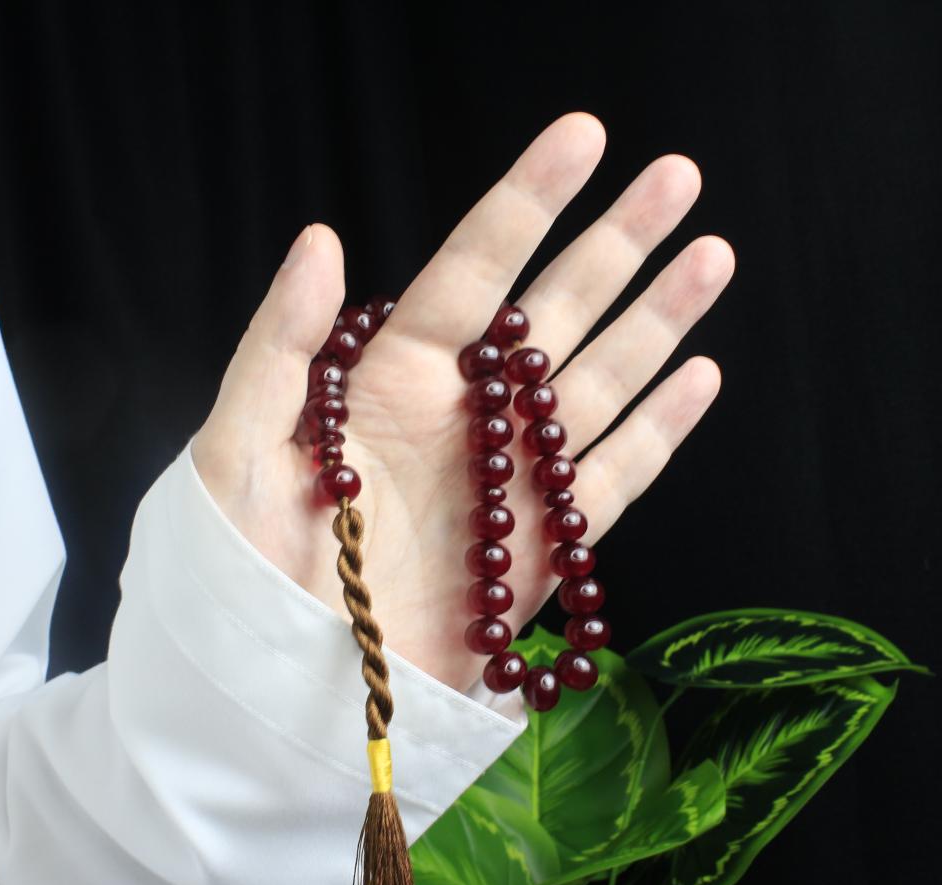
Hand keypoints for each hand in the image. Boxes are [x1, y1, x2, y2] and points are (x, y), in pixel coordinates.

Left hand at [191, 113, 733, 692]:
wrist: (287, 683)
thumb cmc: (244, 567)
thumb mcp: (237, 449)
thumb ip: (278, 345)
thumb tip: (323, 240)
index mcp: (392, 381)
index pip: (472, 271)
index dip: (527, 203)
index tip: (583, 138)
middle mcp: (461, 418)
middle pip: (554, 313)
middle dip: (617, 244)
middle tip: (677, 177)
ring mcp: (507, 480)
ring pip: (598, 384)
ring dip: (657, 322)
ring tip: (710, 256)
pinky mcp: (541, 546)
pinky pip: (612, 478)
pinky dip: (658, 430)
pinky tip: (699, 375)